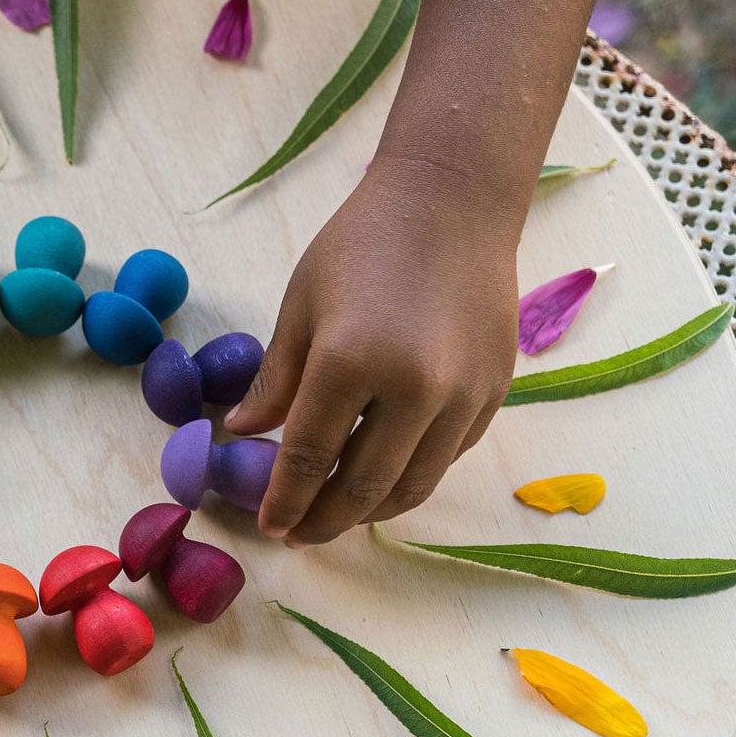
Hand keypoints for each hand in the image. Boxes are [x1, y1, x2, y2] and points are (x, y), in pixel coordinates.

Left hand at [225, 161, 520, 545]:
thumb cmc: (363, 243)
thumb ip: (276, 380)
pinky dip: (411, 476)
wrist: (453, 201)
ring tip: (338, 515)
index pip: (310, 458)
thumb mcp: (302, 306)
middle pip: (364, 486)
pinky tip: (383, 477)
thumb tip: (242, 435)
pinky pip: (446, 457)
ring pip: (413, 485)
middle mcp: (414, 387)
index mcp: (350, 360)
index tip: (269, 525)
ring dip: (370, 511)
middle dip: (325, 521)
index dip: (285, 500)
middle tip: (299, 534)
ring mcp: (462, 394)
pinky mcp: (493, 392)